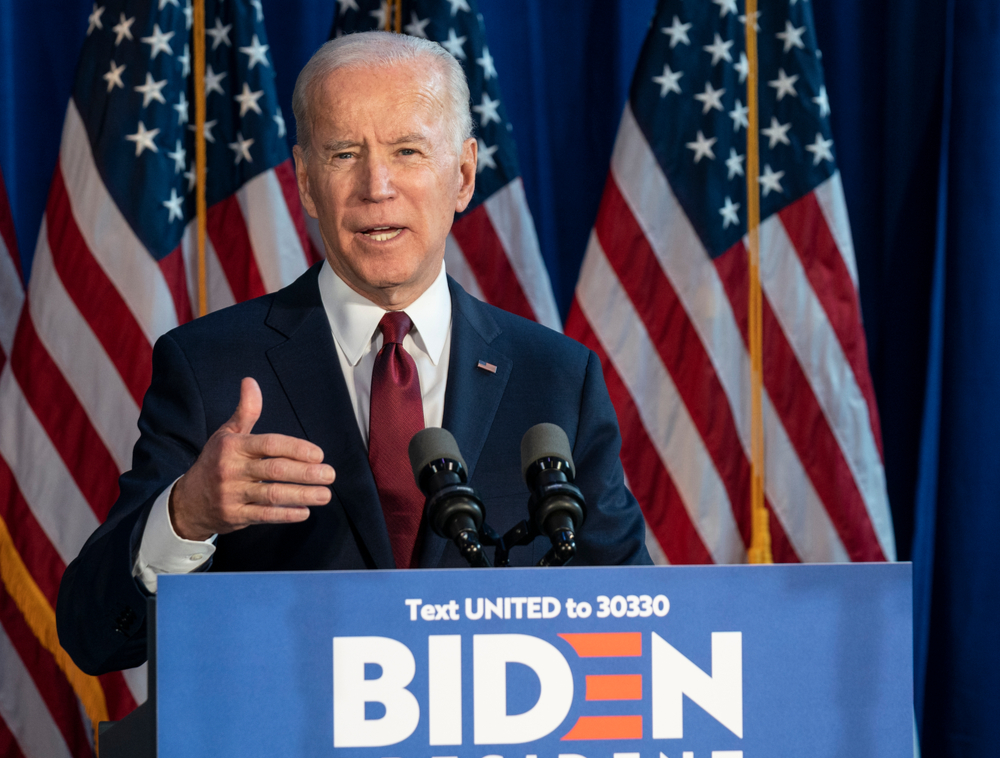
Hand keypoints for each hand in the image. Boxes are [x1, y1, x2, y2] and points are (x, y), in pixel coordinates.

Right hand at [169, 377, 334, 540]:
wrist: (188, 501)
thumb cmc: (215, 462)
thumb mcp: (227, 434)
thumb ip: (245, 411)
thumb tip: (250, 381)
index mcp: (232, 447)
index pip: (269, 444)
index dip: (296, 448)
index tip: (319, 454)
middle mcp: (231, 470)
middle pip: (274, 470)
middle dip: (305, 473)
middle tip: (330, 474)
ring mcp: (232, 494)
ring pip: (272, 494)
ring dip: (302, 495)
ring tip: (325, 494)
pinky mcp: (234, 515)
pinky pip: (264, 515)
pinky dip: (286, 514)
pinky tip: (305, 511)